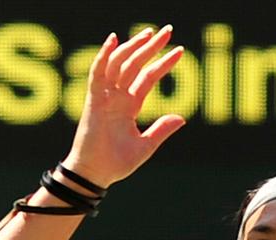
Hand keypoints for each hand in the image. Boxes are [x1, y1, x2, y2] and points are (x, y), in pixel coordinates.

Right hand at [62, 26, 184, 187]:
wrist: (96, 174)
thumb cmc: (116, 163)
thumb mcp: (145, 146)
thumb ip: (161, 130)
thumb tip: (182, 117)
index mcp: (130, 106)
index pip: (148, 78)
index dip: (163, 64)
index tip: (180, 51)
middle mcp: (117, 97)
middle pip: (135, 65)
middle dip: (151, 47)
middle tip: (167, 30)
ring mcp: (105, 97)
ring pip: (119, 64)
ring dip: (133, 47)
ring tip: (150, 33)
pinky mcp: (93, 101)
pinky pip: (97, 74)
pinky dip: (104, 56)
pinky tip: (114, 40)